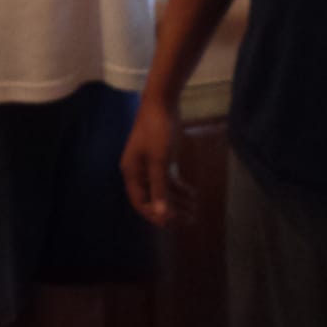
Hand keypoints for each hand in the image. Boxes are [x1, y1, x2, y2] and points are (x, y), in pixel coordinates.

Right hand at [121, 98, 194, 225]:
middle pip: (153, 197)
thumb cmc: (157, 131)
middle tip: (189, 220)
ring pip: (162, 188)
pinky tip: (192, 193)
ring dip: (177, 200)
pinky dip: (178, 187)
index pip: (140, 202)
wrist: (162, 102)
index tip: (171, 224)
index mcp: (131, 172)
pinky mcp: (160, 157)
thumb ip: (160, 187)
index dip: (154, 214)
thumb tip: (162, 213)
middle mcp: (138, 171)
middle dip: (170, 210)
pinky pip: (168, 178)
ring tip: (195, 209)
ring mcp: (149, 164)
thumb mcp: (159, 160)